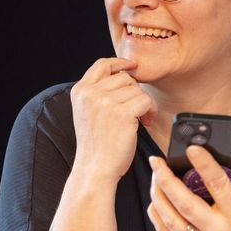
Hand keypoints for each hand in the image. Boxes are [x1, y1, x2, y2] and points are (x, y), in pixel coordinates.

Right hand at [70, 57, 156, 182]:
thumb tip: (125, 74)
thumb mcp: (87, 112)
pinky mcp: (122, 113)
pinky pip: (145, 101)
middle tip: (137, 109)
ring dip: (144, 104)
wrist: (95, 168)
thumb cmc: (96, 144)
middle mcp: (90, 93)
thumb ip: (98, 92)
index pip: (102, 64)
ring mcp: (105, 102)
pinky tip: (146, 122)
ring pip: (137, 90)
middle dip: (135, 92)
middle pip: (124, 78)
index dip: (120, 62)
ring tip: (141, 119)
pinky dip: (150, 111)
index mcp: (80, 91)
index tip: (133, 66)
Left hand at [146, 146, 230, 230]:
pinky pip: (165, 230)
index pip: (218, 186)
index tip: (191, 149)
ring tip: (155, 174)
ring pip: (171, 219)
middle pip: (186, 204)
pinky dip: (156, 212)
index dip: (204, 165)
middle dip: (167, 181)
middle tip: (157, 161)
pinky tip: (156, 195)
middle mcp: (218, 230)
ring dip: (158, 195)